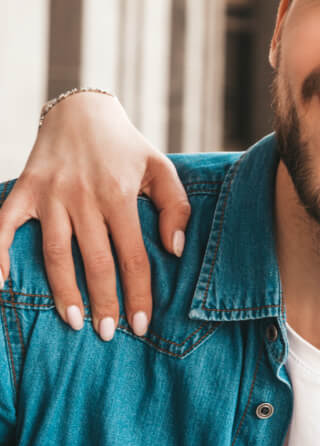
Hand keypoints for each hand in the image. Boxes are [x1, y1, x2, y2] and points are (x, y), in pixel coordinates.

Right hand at [0, 92, 190, 339]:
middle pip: (94, 261)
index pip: (132, 255)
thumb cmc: (128, 147)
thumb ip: (175, 208)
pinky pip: (4, 225)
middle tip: (106, 335)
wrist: (82, 110)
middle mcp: (84, 197)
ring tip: (73, 321)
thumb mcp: (162, 168)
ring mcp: (51, 195)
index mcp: (121, 194)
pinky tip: (1, 285)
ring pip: (56, 253)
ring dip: (63, 291)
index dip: (138, 293)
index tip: (141, 325)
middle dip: (102, 302)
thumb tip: (175, 250)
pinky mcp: (25, 189)